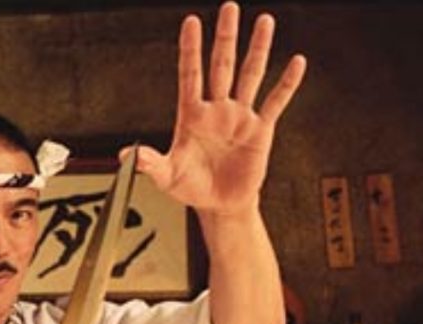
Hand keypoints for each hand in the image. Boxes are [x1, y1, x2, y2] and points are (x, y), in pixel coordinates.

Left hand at [128, 1, 305, 216]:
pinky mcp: (260, 130)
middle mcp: (217, 109)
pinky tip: (297, 62)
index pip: (190, 74)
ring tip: (265, 20)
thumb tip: (126, 155)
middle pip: (222, 65)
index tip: (191, 22)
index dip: (191, 49)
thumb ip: (149, 164)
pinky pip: (275, 102)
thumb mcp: (167, 176)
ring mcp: (239, 117)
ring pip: (250, 75)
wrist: (220, 205)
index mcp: (192, 115)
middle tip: (229, 7)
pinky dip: (287, 83)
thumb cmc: (191, 188)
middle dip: (225, 37)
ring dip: (258, 48)